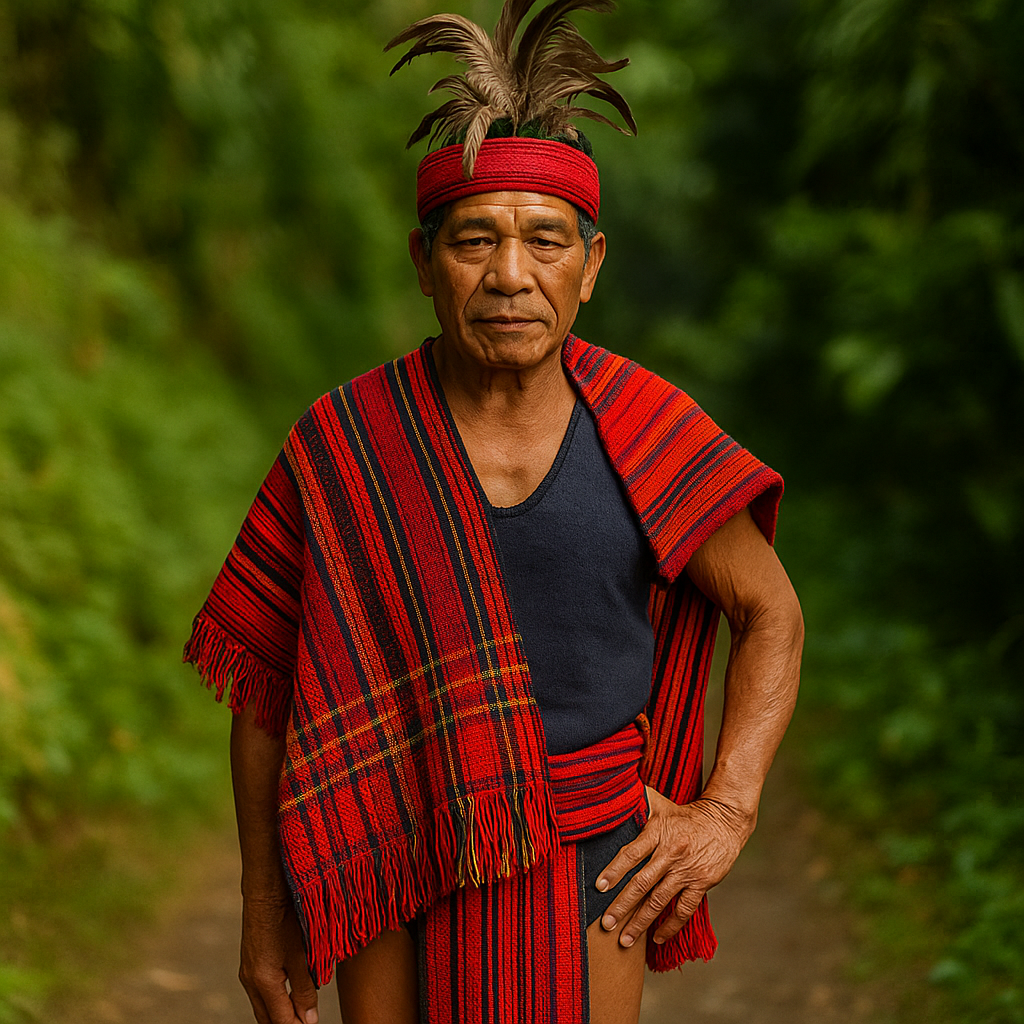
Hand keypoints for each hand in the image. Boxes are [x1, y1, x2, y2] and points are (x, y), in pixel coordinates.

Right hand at [239, 892, 318, 1023]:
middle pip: (268, 1019)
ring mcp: (248, 972)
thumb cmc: (286, 919)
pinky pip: (261, 991)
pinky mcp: (250, 961)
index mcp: (264, 983)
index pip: (281, 1021)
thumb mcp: (300, 956)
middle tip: (307, 1021)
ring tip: (300, 1013)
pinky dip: (275, 999)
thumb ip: (305, 990)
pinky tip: (288, 994)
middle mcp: (251, 982)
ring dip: (280, 1013)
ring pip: (263, 1006)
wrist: (266, 891)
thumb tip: (309, 1020)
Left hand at [595, 787, 753, 947]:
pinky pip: (684, 909)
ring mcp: (687, 870)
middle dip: (622, 905)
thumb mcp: (660, 804)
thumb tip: (612, 801)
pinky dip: (670, 926)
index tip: (599, 887)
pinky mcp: (702, 883)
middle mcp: (671, 852)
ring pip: (660, 900)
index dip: (614, 871)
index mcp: (658, 832)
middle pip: (642, 883)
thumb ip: (637, 804)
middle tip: (606, 923)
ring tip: (625, 939)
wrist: (724, 820)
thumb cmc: (685, 814)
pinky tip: (657, 938)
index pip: (632, 854)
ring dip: (641, 922)